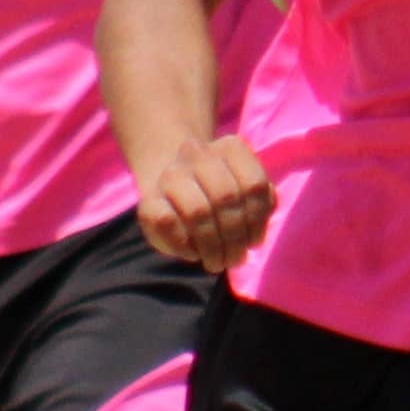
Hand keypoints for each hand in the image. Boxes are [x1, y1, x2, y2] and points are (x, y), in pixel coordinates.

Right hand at [134, 132, 274, 270]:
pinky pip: (169, 223)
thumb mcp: (245, 196)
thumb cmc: (217, 197)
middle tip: (236, 259)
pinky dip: (185, 245)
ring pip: (198, 211)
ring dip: (212, 246)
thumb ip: (261, 203)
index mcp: (229, 148)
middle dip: (235, 237)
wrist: (170, 189)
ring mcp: (171, 174)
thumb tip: (260, 221)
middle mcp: (198, 153)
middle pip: (226, 198)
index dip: (257, 221)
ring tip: (218, 263)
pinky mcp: (148, 199)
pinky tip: (193, 253)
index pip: (253, 185)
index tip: (254, 242)